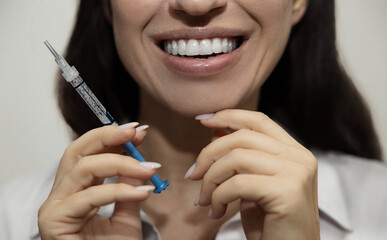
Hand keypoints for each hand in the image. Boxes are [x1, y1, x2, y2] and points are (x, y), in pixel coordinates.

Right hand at [38, 124, 158, 239]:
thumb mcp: (127, 215)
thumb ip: (129, 188)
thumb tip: (138, 161)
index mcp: (75, 190)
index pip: (89, 153)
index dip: (112, 137)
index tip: (139, 130)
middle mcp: (61, 194)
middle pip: (78, 152)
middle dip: (108, 137)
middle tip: (136, 132)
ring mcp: (55, 207)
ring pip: (83, 168)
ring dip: (121, 163)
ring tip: (149, 169)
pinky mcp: (54, 221)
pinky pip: (89, 197)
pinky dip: (119, 191)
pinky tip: (143, 192)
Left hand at [189, 110, 319, 239]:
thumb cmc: (270, 224)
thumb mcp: (251, 185)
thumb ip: (239, 157)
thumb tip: (215, 131)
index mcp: (294, 152)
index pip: (259, 121)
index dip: (228, 116)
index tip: (203, 120)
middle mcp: (299, 158)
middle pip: (242, 137)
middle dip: (209, 154)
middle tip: (193, 176)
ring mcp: (296, 173)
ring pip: (236, 158)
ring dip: (211, 180)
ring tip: (205, 200)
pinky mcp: (287, 192)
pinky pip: (237, 184)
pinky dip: (218, 197)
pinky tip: (217, 212)